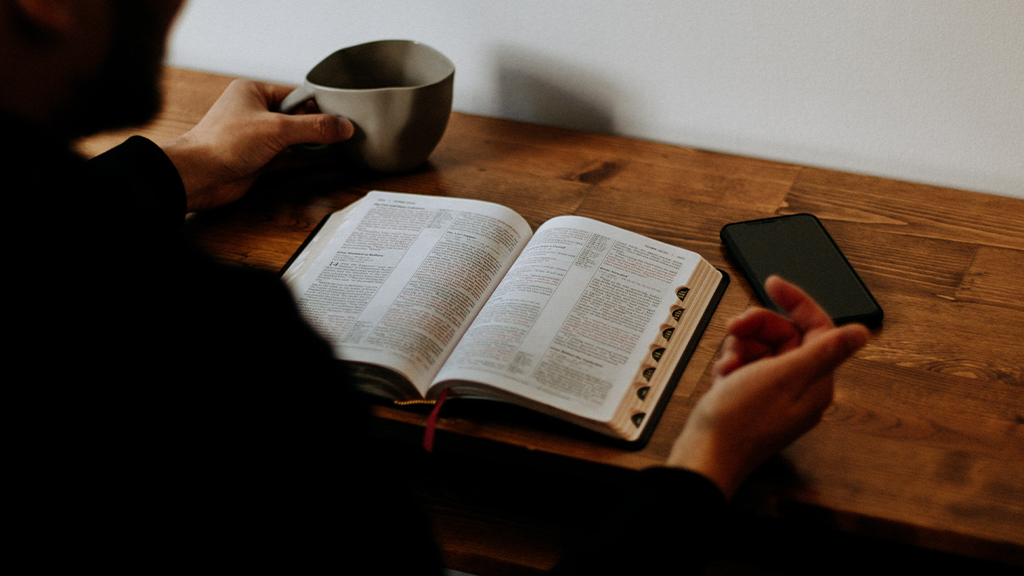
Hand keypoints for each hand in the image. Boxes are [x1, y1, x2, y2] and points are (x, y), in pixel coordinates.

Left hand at [161, 79, 353, 211]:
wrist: (198, 176)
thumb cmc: (222, 143)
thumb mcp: (276, 129)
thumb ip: (313, 128)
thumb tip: (343, 126)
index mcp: (253, 92)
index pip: (296, 95)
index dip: (319, 106)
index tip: (342, 115)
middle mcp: (254, 112)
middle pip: (297, 117)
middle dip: (317, 127)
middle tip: (344, 133)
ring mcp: (256, 137)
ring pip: (293, 138)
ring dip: (312, 145)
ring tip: (340, 146)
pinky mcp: (258, 159)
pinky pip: (288, 157)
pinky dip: (305, 159)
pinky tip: (324, 160)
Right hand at [667, 276, 869, 498]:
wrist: (705, 454)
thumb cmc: (741, 422)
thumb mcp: (783, 376)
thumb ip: (824, 351)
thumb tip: (862, 333)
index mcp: (815, 381)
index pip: (817, 328)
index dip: (796, 302)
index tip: (772, 284)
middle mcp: (799, 387)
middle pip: (783, 334)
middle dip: (755, 328)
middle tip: (734, 330)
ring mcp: (774, 394)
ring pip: (760, 347)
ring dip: (739, 347)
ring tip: (727, 364)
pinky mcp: (751, 398)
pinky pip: (745, 365)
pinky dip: (730, 365)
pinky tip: (722, 377)